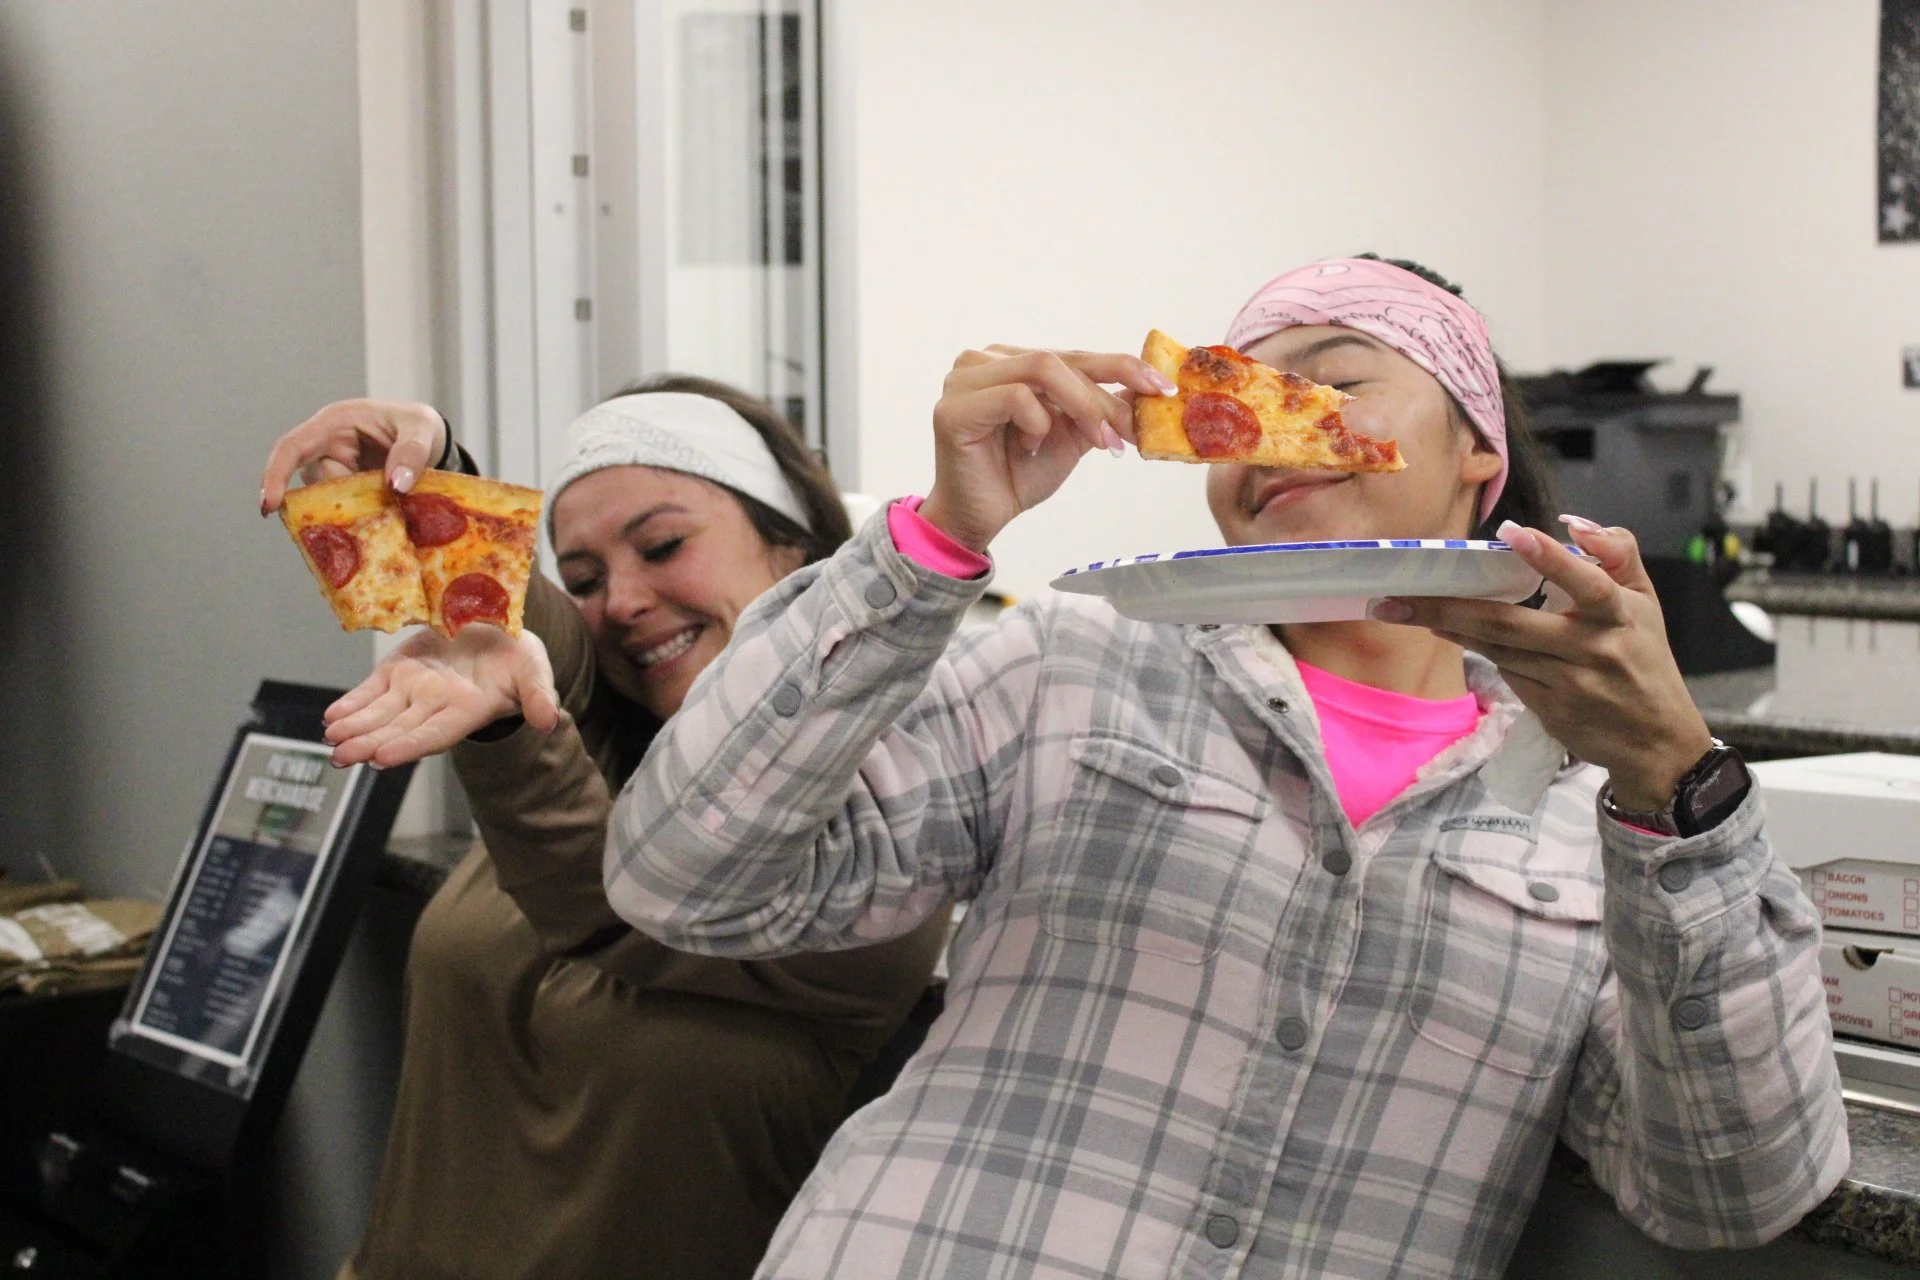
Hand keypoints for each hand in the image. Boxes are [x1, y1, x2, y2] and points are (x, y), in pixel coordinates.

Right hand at [260, 398, 448, 514]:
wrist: (431, 438)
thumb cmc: (419, 425)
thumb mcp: (422, 429)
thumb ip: (412, 452)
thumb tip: (396, 485)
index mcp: (334, 423)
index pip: (292, 447)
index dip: (275, 475)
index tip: (269, 506)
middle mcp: (327, 447)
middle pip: (315, 483)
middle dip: (342, 498)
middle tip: (383, 494)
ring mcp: (336, 471)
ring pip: (329, 501)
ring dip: (355, 508)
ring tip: (391, 499)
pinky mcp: (347, 491)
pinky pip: (344, 510)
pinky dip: (361, 517)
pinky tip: (384, 515)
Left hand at [321, 625, 560, 767]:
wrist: (496, 631)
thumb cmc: (518, 657)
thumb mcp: (535, 669)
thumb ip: (539, 696)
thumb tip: (549, 721)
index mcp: (466, 710)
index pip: (435, 733)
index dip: (410, 745)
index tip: (383, 758)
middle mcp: (435, 705)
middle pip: (398, 730)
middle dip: (369, 744)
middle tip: (342, 756)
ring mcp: (413, 688)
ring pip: (379, 714)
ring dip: (354, 727)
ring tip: (331, 738)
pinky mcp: (397, 670)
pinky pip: (370, 691)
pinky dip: (351, 703)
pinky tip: (332, 716)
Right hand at [918, 346, 1174, 552]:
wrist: (981, 518)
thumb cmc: (1019, 474)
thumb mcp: (1072, 436)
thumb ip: (1099, 408)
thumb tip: (1146, 391)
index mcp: (1010, 361)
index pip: (1074, 355)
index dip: (1122, 367)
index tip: (1163, 389)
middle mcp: (984, 360)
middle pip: (1061, 359)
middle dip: (1105, 396)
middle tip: (1133, 431)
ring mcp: (963, 379)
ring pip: (1043, 369)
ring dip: (1082, 406)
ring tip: (1099, 442)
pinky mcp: (953, 407)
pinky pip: (1016, 398)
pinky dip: (1038, 424)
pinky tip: (1030, 449)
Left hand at [1372, 517, 1713, 811]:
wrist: (1656, 741)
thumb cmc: (1645, 658)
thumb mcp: (1645, 601)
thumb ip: (1616, 554)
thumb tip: (1572, 523)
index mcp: (1618, 614)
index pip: (1587, 582)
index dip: (1550, 559)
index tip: (1511, 533)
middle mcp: (1592, 648)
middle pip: (1510, 624)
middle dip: (1449, 608)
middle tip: (1398, 596)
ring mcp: (1568, 683)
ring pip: (1497, 648)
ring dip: (1450, 628)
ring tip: (1404, 609)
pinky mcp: (1549, 708)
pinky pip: (1506, 673)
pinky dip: (1477, 651)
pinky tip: (1448, 634)